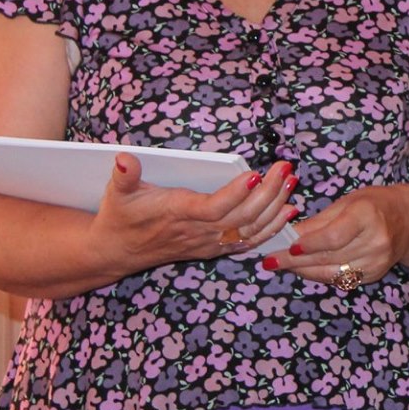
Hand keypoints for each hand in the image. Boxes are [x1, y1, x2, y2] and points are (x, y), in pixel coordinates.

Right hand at [93, 155, 297, 271]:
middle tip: (285, 168)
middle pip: (240, 217)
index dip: (235, 194)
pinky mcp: (213, 249)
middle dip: (267, 193)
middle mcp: (197, 232)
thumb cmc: (120, 216)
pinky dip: (271, 228)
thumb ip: (124, 176)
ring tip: (292, 182)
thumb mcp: (117, 193)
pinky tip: (288, 211)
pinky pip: (247, 242)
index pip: (212, 208)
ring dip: (275, 208)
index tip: (254, 174)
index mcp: (177, 214)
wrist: (116, 251)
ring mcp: (207, 243)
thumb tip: (124, 158)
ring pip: (249, 229)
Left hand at [265, 186, 405, 290]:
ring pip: (331, 273)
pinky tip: (303, 269)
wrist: (408, 221)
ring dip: (303, 271)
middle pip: (328, 257)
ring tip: (280, 266)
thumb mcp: (347, 202)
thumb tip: (288, 234)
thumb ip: (318, 221)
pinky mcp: (373, 275)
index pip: (333, 237)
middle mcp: (375, 242)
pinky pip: (339, 279)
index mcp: (368, 216)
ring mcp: (376, 262)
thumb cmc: (374, 205)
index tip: (287, 247)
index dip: (308, 244)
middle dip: (295, 261)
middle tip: (270, 260)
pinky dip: (319, 275)